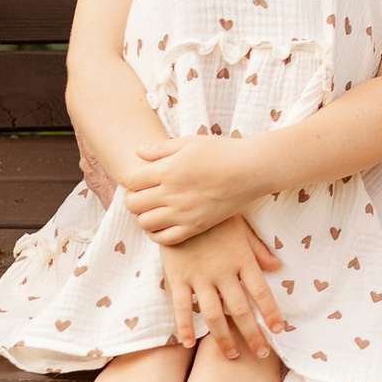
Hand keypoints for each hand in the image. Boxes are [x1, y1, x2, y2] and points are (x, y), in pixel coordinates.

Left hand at [127, 133, 260, 245]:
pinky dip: (157, 233)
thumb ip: (160, 148)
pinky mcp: (195, 227)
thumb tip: (137, 153)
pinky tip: (164, 222)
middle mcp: (171, 194)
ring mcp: (183, 213)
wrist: (251, 170)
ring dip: (144, 215)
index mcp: (167, 170)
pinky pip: (164, 238)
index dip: (130, 178)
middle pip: (133, 203)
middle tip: (144, 193)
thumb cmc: (222, 151)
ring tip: (154, 208)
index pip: (130, 180)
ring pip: (145, 222)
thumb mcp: (190, 142)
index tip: (138, 177)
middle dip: (134, 197)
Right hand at [159, 215, 285, 358]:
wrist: (180, 204)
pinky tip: (190, 343)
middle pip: (240, 309)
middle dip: (252, 334)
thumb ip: (258, 249)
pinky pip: (181, 307)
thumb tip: (277, 266)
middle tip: (261, 353)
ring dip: (223, 338)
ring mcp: (199, 277)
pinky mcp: (177, 277)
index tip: (278, 330)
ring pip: (213, 314)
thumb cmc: (215, 217)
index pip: (261, 291)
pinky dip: (185, 326)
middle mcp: (223, 272)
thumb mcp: (242, 228)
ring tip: (232, 355)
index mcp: (242, 259)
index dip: (271, 312)